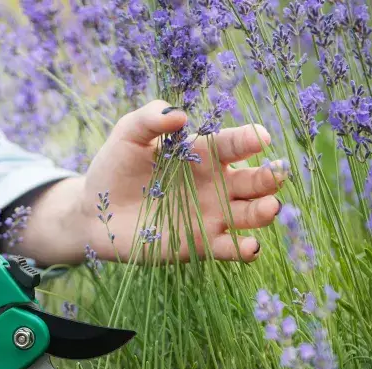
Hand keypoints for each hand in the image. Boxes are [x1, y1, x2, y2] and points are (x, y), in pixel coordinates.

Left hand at [18, 100, 285, 265]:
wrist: (94, 213)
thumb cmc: (114, 168)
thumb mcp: (127, 135)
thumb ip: (149, 118)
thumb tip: (178, 116)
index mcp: (203, 153)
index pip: (233, 144)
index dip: (249, 139)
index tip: (261, 137)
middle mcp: (215, 184)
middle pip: (253, 180)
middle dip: (268, 177)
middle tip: (277, 173)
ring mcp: (211, 215)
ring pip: (250, 213)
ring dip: (263, 210)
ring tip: (269, 207)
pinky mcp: (201, 244)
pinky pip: (230, 248)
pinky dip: (245, 249)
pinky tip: (250, 246)